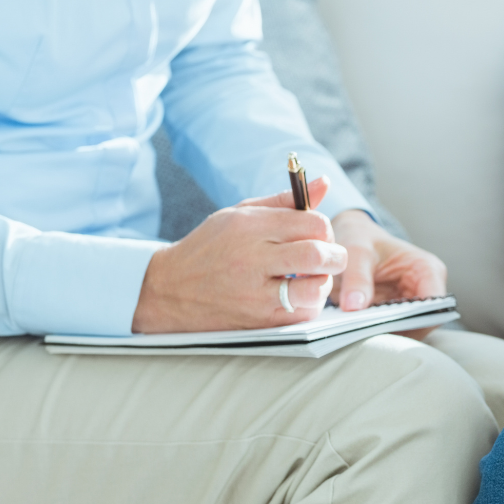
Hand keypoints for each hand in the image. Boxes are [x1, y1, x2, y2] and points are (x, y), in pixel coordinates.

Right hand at [133, 178, 346, 332]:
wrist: (168, 290)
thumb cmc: (212, 247)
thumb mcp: (241, 214)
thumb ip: (287, 201)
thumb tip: (325, 183)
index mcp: (249, 226)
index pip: (312, 224)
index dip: (325, 229)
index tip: (319, 235)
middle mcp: (252, 258)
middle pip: (317, 254)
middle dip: (335, 255)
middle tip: (330, 257)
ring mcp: (255, 293)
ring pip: (314, 288)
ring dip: (323, 282)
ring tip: (313, 277)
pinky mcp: (259, 321)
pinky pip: (303, 313)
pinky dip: (309, 303)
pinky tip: (297, 294)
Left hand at [330, 209, 446, 338]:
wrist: (356, 242)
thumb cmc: (362, 241)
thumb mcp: (357, 252)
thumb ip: (357, 278)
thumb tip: (354, 307)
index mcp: (427, 270)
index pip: (434, 305)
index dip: (414, 319)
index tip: (383, 325)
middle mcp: (427, 290)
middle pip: (422, 323)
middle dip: (396, 331)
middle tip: (365, 334)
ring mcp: (415, 306)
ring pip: (409, 333)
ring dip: (386, 334)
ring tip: (360, 334)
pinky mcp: (400, 317)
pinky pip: (394, 332)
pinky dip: (378, 334)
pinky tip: (360, 333)